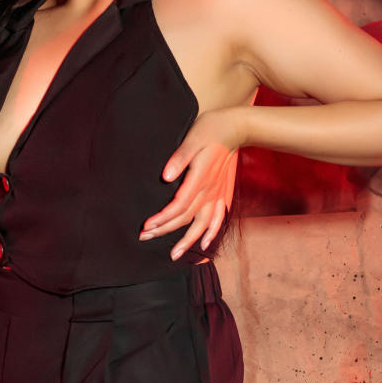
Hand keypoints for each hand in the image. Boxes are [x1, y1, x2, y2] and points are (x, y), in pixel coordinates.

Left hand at [139, 108, 243, 258]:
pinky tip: (206, 245)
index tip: (146, 226)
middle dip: (165, 231)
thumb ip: (179, 158)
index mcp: (200, 178)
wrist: (236, 128)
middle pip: (186, 218)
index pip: (179, 206)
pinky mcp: (223, 193)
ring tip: (175, 255)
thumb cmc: (210, 129)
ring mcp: (218, 194)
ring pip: (203, 224)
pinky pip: (219, 218)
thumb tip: (165, 177)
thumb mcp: (192, 138)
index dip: (162, 219)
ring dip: (189, 240)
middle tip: (145, 239)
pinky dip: (212, 233)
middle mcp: (210, 191)